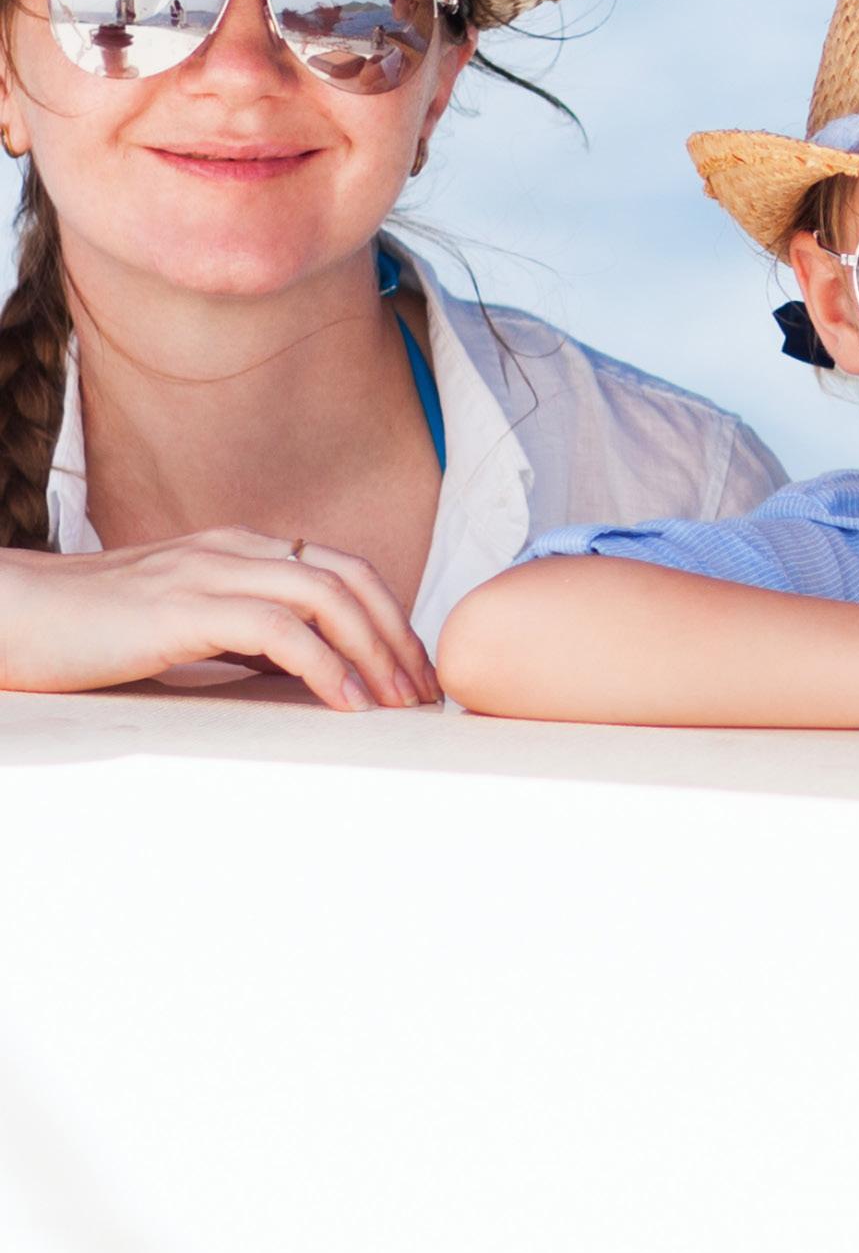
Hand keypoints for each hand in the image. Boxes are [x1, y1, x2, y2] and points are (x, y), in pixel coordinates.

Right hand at [0, 531, 439, 710]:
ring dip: (374, 651)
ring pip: (326, 596)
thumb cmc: (92, 629)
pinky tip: (344, 704)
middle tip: (423, 692)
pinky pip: (278, 629)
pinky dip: (324, 664)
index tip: (412, 670)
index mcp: (239, 548)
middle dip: (397, 635)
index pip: (341, 569)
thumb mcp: (183, 625)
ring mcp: (211, 572)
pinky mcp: (185, 608)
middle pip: (349, 577)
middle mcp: (235, 549)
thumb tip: (299, 671)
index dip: (388, 617)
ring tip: (396, 703)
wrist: (16, 614)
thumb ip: (238, 634)